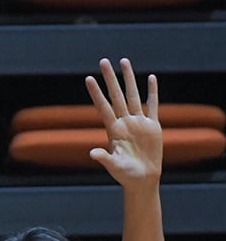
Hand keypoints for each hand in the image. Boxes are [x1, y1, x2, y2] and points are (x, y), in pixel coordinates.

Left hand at [85, 57, 160, 187]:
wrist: (142, 179)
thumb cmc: (125, 175)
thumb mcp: (114, 166)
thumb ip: (104, 158)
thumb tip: (92, 153)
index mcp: (113, 130)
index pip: (103, 106)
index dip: (96, 93)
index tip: (88, 78)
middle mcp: (124, 122)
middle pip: (116, 95)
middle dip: (110, 78)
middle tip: (103, 61)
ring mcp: (138, 122)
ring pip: (133, 95)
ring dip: (129, 79)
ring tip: (124, 62)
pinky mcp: (153, 126)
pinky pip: (153, 105)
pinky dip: (152, 92)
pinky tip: (151, 78)